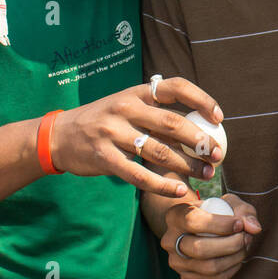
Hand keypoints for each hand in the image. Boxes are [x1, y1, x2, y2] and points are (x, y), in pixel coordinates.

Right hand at [51, 77, 224, 197]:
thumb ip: (156, 115)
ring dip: (187, 165)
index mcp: (136, 93)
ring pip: (159, 151)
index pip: (175, 87)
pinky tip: (179, 191)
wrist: (58, 136)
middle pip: (171, 123)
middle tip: (217, 155)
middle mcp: (125, 108)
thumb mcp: (126, 108)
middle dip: (200, 140)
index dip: (201, 100)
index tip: (219, 117)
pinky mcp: (104, 158)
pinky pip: (139, 175)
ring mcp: (113, 133)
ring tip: (205, 175)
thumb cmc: (103, 123)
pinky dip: (162, 185)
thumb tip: (199, 128)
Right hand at [159, 193, 260, 278]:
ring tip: (244, 247)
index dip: (220, 224)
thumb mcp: (230, 203)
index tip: (239, 224)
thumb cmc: (218, 212)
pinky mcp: (186, 277)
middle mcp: (170, 241)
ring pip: (208, 267)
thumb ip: (244, 212)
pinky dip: (231, 270)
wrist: (203, 229)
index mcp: (175, 216)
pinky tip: (237, 258)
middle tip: (246, 237)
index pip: (193, 222)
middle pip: (199, 249)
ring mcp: (176, 262)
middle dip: (230, 244)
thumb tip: (254, 228)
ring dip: (234, 258)